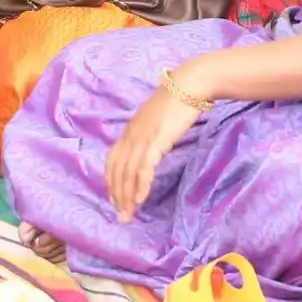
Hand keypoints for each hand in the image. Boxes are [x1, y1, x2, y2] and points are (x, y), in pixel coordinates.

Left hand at [104, 81, 204, 221]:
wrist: (189, 85)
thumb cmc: (177, 100)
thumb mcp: (156, 119)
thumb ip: (149, 133)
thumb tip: (151, 149)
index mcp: (129, 130)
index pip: (112, 161)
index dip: (111, 182)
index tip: (115, 199)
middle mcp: (131, 135)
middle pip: (117, 170)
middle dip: (117, 195)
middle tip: (121, 216)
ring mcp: (142, 138)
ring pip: (128, 173)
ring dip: (127, 196)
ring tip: (128, 214)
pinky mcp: (156, 141)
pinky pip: (144, 168)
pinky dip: (141, 185)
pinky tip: (141, 199)